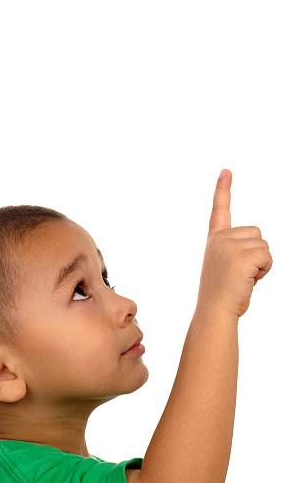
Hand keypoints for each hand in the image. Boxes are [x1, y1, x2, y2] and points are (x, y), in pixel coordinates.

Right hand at [195, 169, 272, 317]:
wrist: (215, 311)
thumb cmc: (222, 295)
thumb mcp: (225, 266)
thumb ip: (237, 251)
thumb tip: (259, 251)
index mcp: (215, 241)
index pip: (220, 210)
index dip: (223, 190)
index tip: (226, 172)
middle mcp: (220, 239)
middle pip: (256, 233)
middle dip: (257, 253)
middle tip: (240, 274)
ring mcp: (229, 246)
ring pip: (264, 245)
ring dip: (261, 264)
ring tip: (243, 278)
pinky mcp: (241, 256)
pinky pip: (267, 256)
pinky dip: (264, 270)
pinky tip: (248, 280)